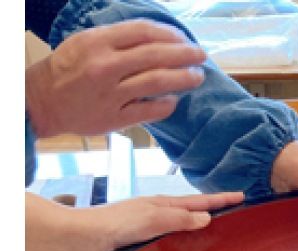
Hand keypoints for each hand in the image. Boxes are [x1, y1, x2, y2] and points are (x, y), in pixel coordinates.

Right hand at [25, 20, 206, 137]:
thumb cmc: (68, 69)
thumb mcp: (87, 42)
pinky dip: (167, 104)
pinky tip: (174, 100)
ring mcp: (111, 94)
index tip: (184, 39)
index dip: (170, 34)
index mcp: (98, 42)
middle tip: (201, 56)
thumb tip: (159, 39)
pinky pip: (149, 110)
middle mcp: (105, 66)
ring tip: (197, 77)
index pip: (144, 32)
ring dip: (183, 79)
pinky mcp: (114, 118)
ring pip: (157, 82)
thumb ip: (119, 40)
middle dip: (185, 55)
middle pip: (156, 56)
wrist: (42, 102)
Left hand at [26, 191, 243, 250]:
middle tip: (236, 213)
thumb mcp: (150, 218)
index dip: (220, 199)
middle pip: (193, 212)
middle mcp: (159, 216)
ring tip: (219, 233)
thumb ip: (178, 219)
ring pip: (183, 228)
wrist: (81, 239)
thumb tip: (206, 218)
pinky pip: (172, 243)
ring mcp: (150, 230)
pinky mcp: (142, 246)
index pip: (199, 201)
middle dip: (214, 211)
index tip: (241, 196)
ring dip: (200, 229)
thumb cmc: (114, 225)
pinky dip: (185, 244)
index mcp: (163, 205)